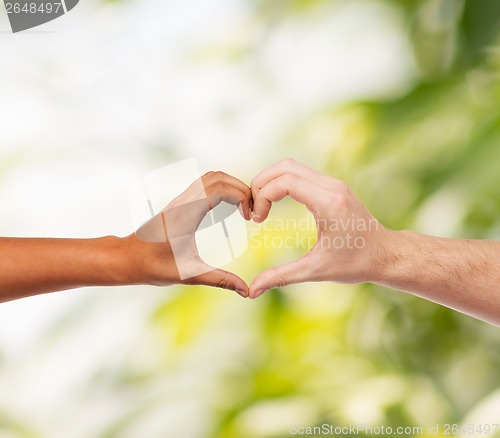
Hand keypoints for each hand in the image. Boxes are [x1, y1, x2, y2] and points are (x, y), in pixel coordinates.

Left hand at [126, 171, 251, 296]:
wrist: (127, 258)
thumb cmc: (154, 267)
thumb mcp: (189, 275)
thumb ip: (220, 280)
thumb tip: (246, 291)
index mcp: (185, 215)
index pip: (218, 188)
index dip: (240, 196)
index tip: (249, 217)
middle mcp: (182, 202)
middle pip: (217, 177)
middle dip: (240, 188)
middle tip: (251, 211)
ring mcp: (180, 200)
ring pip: (210, 177)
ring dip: (231, 186)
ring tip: (243, 208)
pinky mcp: (179, 203)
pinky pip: (204, 185)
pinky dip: (222, 189)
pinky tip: (228, 209)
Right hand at [249, 158, 386, 298]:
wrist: (386, 255)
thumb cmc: (356, 263)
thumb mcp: (316, 270)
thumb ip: (281, 277)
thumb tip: (252, 291)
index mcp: (328, 203)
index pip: (285, 181)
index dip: (263, 196)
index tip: (258, 220)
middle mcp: (331, 186)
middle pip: (284, 166)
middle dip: (261, 184)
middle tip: (254, 210)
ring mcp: (333, 184)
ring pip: (291, 166)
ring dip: (270, 182)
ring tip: (261, 207)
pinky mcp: (332, 186)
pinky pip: (300, 174)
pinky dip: (281, 183)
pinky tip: (275, 203)